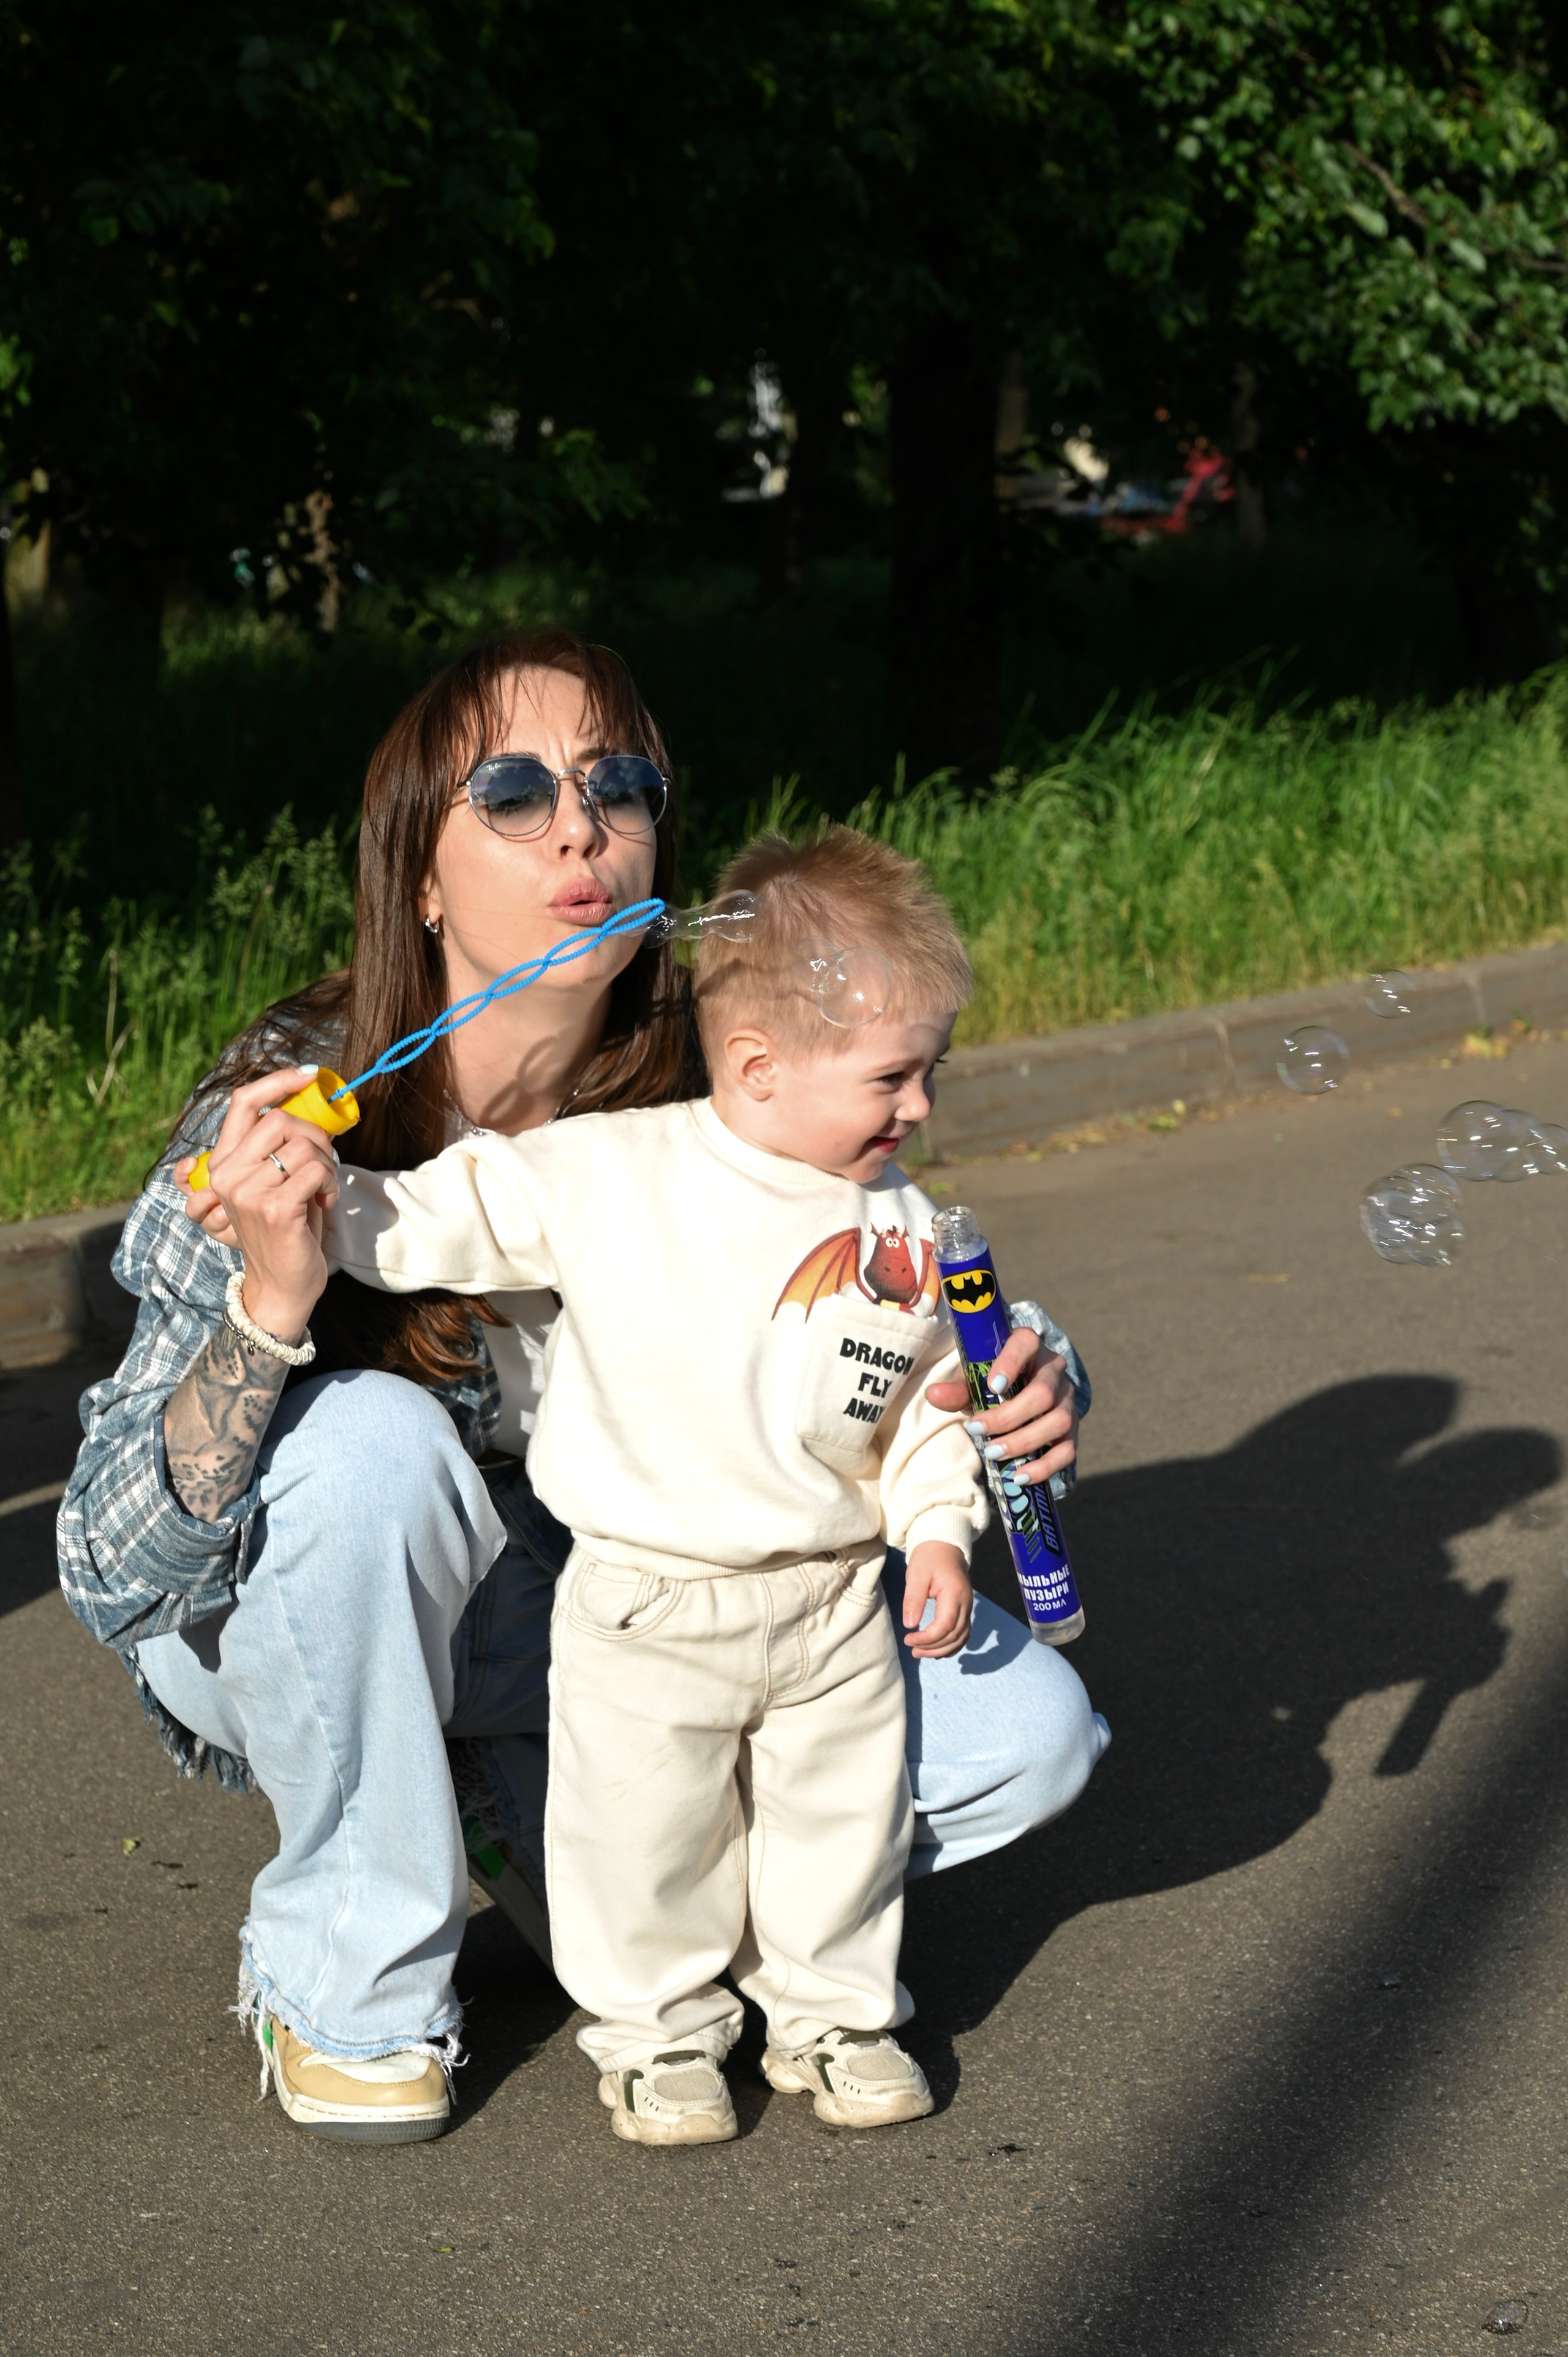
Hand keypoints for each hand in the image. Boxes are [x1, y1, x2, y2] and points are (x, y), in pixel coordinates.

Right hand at [175, 1067, 339, 1342]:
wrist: (282, 1286)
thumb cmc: (286, 1231)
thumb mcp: (277, 1183)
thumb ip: (281, 1149)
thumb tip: (307, 1105)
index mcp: (225, 1163)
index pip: (243, 1103)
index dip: (276, 1081)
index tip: (307, 1076)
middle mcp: (229, 1173)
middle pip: (282, 1120)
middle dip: (316, 1137)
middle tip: (325, 1165)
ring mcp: (248, 1190)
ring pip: (303, 1146)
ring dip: (328, 1166)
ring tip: (324, 1190)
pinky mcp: (273, 1207)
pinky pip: (315, 1170)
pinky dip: (331, 1184)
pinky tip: (324, 1203)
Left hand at [901, 1542, 972, 1658]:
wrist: (944, 1547)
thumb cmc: (929, 1558)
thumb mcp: (917, 1574)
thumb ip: (914, 1599)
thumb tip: (910, 1625)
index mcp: (954, 1593)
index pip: (945, 1625)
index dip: (927, 1638)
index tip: (908, 1639)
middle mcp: (965, 1603)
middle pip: (954, 1635)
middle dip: (932, 1647)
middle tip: (912, 1650)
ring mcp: (968, 1607)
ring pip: (961, 1637)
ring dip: (942, 1649)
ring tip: (921, 1652)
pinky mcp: (965, 1609)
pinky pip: (963, 1633)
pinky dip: (952, 1645)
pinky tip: (937, 1650)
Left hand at [925, 1324, 1077, 1488]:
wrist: (1019, 1388)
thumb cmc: (992, 1379)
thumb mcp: (973, 1378)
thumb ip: (957, 1387)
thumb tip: (934, 1395)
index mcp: (1029, 1345)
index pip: (1026, 1343)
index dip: (1011, 1363)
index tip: (991, 1386)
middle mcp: (1053, 1369)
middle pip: (1043, 1393)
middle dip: (1008, 1417)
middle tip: (977, 1430)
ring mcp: (1067, 1399)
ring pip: (1058, 1421)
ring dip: (1024, 1441)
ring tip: (993, 1453)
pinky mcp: (1071, 1427)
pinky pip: (1067, 1449)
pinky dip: (1045, 1466)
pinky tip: (1020, 1476)